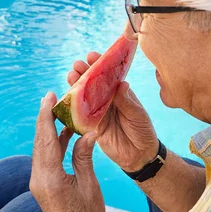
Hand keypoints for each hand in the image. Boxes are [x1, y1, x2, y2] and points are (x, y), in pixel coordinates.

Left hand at [30, 92, 107, 211]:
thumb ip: (84, 157)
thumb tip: (87, 132)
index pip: (45, 139)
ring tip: (59, 111)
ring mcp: (38, 182)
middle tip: (52, 98)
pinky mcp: (42, 185)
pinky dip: (53, 144)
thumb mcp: (89, 185)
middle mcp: (38, 179)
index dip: (46, 115)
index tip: (48, 97)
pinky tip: (64, 134)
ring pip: (41, 149)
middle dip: (45, 118)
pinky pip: (45, 159)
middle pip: (39, 141)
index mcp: (49, 178)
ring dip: (49, 130)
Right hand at [68, 52, 158, 172]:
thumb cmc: (143, 131)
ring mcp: (98, 113)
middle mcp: (107, 100)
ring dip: (76, 87)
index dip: (100, 65)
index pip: (108, 76)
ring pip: (85, 98)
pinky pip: (81, 116)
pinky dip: (74, 108)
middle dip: (84, 73)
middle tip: (76, 65)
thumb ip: (127, 101)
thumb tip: (122, 84)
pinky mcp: (92, 126)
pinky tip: (67, 99)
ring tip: (70, 76)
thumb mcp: (138, 114)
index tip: (92, 56)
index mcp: (119, 93)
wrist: (140, 156)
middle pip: (93, 84)